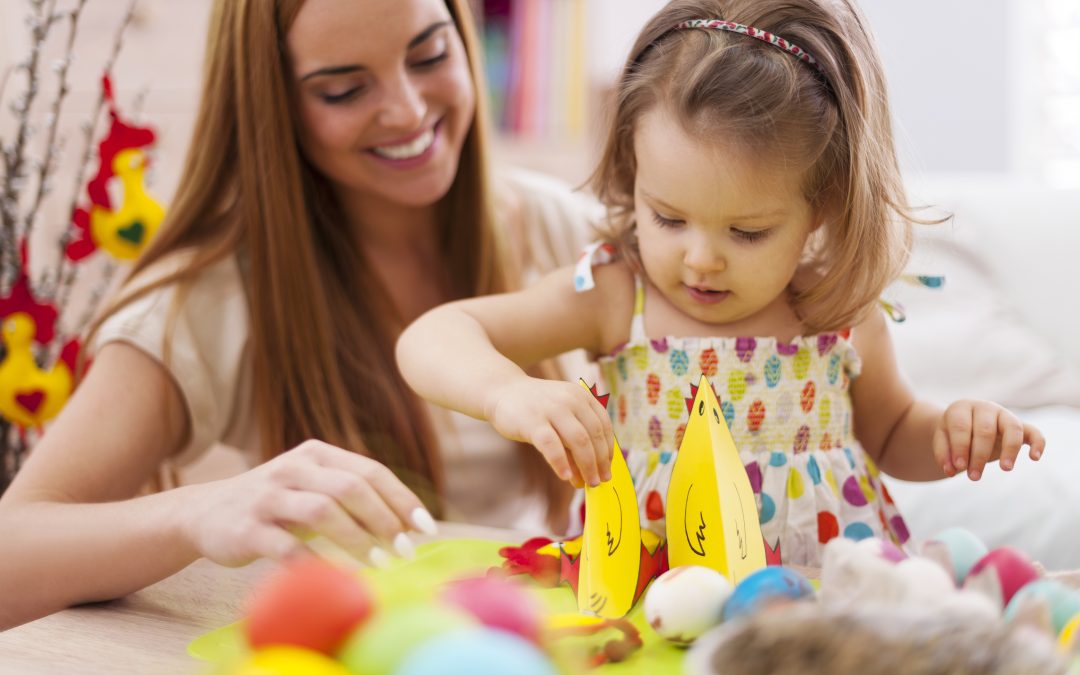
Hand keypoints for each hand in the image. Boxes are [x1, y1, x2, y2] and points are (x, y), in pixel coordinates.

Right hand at [178, 440, 436, 566]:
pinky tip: (334, 576)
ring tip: (382, 563)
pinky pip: (286, 546)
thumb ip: (354, 495)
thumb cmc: (276, 504)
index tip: (425, 528)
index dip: (402, 499)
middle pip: (351, 487)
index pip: (371, 470)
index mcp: (317, 454)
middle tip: (406, 551)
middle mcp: (294, 468)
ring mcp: (268, 496)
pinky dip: (314, 562)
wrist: (203, 513)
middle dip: (385, 520)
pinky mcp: (247, 529)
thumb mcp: (312, 486)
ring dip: (358, 539)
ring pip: (323, 511)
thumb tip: (411, 524)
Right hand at [485, 378, 613, 487]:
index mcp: (581, 396)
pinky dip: (561, 463)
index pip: (604, 425)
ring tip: (588, 482)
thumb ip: (573, 442)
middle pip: (594, 435)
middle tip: (600, 481)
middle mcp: (570, 399)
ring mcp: (552, 409)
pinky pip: (552, 445)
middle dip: (599, 462)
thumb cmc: (535, 408)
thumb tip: (586, 474)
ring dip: (587, 465)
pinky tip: (565, 476)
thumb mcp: (560, 418)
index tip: (606, 467)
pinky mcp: (533, 421)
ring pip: (578, 440)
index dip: (608, 449)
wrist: (502, 391)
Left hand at [933, 400, 1045, 479]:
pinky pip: (1033, 431)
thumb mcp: (942, 440)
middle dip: (979, 455)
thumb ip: (943, 454)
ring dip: (1010, 450)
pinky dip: (1037, 443)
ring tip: (1005, 469)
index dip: (960, 447)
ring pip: (1012, 428)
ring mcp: (1004, 414)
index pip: (961, 427)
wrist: (967, 422)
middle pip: (984, 430)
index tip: (959, 467)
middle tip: (974, 477)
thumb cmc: (953, 433)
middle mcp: (985, 408)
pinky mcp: (1020, 425)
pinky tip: (1034, 458)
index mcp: (961, 408)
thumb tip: (951, 470)